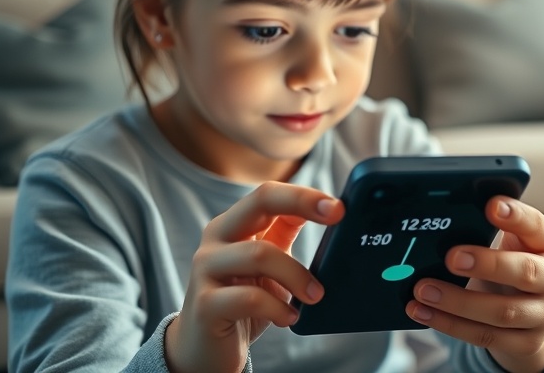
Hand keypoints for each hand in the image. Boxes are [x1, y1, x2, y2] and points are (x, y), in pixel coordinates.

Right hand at [164, 182, 343, 372]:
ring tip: (315, 296)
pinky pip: (250, 299)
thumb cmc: (242, 303)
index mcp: (234, 225)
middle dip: (302, 202)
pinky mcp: (205, 304)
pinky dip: (278, 308)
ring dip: (297, 276)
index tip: (339, 206)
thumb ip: (285, 234)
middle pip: (260, 202)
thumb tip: (330, 212)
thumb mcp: (268, 264)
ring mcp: (206, 269)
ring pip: (260, 254)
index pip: (269, 194)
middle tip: (338, 215)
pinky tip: (289, 318)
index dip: (305, 195)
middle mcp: (216, 238)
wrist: (204, 350)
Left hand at [405, 197, 543, 372]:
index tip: (491, 205)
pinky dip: (449, 324)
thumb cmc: (511, 265)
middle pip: (525, 272)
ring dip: (457, 301)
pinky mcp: (527, 343)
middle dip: (486, 264)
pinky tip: (422, 312)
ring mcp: (543, 315)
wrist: (533, 314)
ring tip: (424, 289)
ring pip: (502, 312)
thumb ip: (487, 228)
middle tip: (451, 257)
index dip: (516, 215)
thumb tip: (445, 217)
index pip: (536, 225)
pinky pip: (485, 336)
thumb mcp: (510, 243)